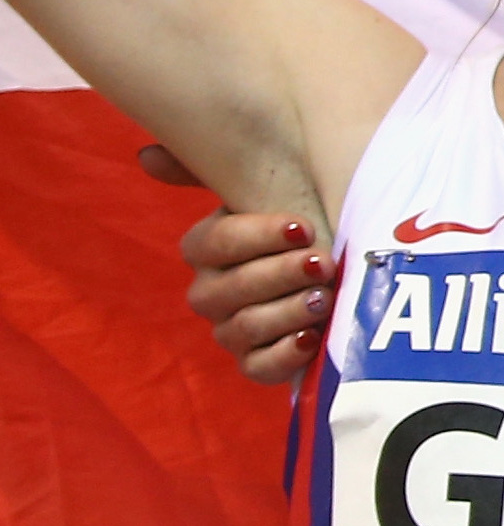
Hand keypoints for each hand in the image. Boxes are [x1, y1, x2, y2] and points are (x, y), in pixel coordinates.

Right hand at [140, 147, 325, 385]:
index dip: (258, 236)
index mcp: (206, 248)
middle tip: (323, 263)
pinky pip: (258, 369)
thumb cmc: (297, 225)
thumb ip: (206, 169)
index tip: (303, 227)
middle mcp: (210, 292)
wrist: (334, 267)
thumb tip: (148, 157)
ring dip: (287, 312)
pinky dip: (283, 356)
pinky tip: (310, 338)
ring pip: (244, 328)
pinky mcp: (256, 363)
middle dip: (281, 274)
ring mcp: (231, 330)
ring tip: (324, 297)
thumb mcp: (261, 190)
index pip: (215, 243)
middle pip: (231, 289)